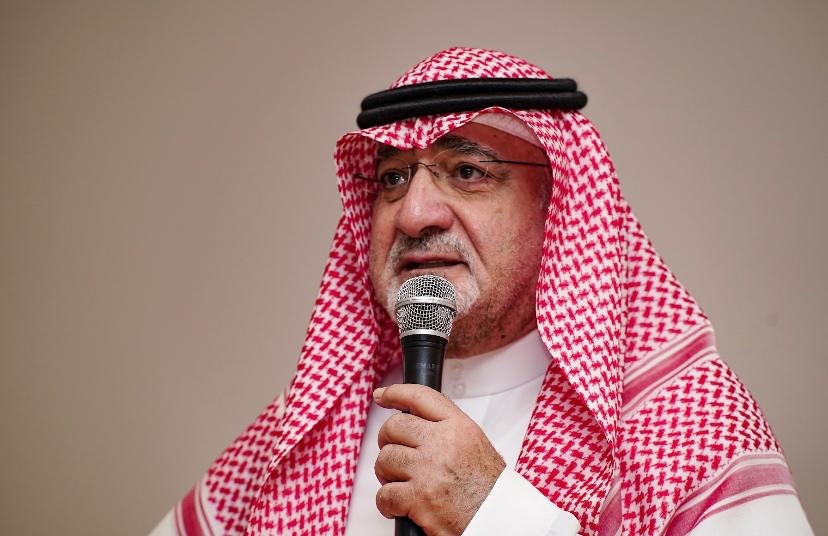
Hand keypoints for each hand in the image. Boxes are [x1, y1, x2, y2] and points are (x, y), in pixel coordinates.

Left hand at [373, 384, 505, 535]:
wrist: (497, 519)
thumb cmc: (488, 489)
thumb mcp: (475, 445)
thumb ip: (447, 429)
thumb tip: (415, 423)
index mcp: (459, 427)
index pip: (420, 397)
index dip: (395, 393)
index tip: (382, 396)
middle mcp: (443, 443)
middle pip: (394, 427)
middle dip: (387, 441)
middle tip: (394, 455)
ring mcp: (428, 470)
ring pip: (385, 459)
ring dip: (386, 474)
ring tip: (400, 483)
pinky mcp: (418, 498)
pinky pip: (384, 494)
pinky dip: (386, 503)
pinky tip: (398, 506)